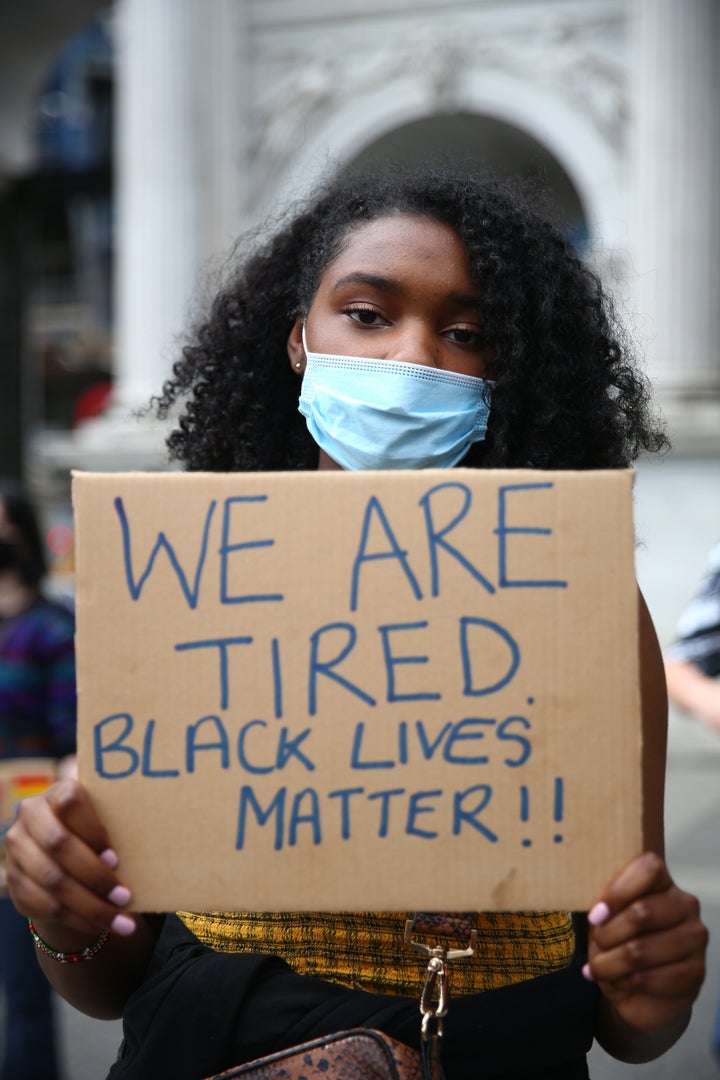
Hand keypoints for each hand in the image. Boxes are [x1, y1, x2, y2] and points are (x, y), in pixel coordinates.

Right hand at [5, 779, 135, 937]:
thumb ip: (124, 817)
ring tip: (122, 920)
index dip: (92, 830)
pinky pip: (45, 905)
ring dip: (90, 905)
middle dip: (95, 875)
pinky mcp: (15, 881)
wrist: (66, 854)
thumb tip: (168, 824)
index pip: (70, 801)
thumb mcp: (110, 817)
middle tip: (126, 897)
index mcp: (57, 791)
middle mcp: (31, 815)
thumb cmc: (101, 830)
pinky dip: (77, 919)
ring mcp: (18, 849)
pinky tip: (101, 926)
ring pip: (52, 880)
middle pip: (59, 844)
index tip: (116, 858)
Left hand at [585, 852, 706, 1037]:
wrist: (640, 991)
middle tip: (595, 944)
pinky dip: (625, 982)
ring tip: (599, 967)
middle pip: (643, 912)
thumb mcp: (606, 919)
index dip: (618, 891)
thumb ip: (602, 905)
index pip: (649, 868)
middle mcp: (684, 905)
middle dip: (608, 933)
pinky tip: (618, 981)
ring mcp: (694, 938)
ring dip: (610, 963)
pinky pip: (651, 978)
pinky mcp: (695, 973)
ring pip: (641, 950)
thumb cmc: (619, 943)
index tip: (595, 915)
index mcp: (663, 881)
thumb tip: (586, 905)